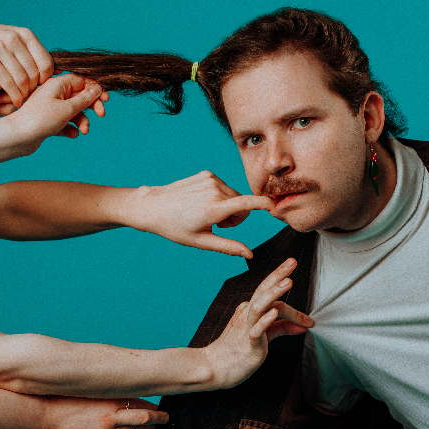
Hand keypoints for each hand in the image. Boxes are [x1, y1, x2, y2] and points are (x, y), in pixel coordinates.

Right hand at [0, 22, 53, 106]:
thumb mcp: (12, 40)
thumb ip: (30, 53)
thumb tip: (54, 70)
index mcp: (24, 34)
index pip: (47, 63)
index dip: (46, 80)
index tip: (40, 89)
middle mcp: (14, 38)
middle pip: (34, 74)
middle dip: (34, 90)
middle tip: (30, 99)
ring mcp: (0, 47)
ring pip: (22, 80)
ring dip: (24, 95)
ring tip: (23, 102)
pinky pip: (8, 82)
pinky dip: (14, 96)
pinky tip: (15, 102)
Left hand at [6, 73, 105, 150]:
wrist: (19, 137)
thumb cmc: (41, 119)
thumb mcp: (67, 108)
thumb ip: (84, 99)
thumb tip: (96, 88)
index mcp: (58, 84)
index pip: (81, 80)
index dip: (95, 88)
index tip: (105, 99)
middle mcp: (55, 94)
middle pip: (80, 96)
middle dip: (92, 106)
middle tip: (101, 114)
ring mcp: (51, 108)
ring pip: (74, 112)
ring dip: (82, 121)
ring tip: (84, 131)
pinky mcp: (49, 122)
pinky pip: (65, 123)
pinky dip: (71, 129)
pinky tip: (72, 135)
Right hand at [39, 396, 168, 428]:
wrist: (42, 417)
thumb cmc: (61, 398)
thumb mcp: (88, 389)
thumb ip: (106, 391)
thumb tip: (122, 387)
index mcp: (109, 402)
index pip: (139, 404)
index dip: (152, 405)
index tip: (160, 403)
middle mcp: (111, 419)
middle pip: (143, 419)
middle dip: (158, 418)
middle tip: (167, 417)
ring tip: (159, 427)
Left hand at [128, 170, 274, 257]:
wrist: (154, 206)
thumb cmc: (176, 228)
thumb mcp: (202, 241)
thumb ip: (228, 247)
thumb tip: (249, 254)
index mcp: (214, 209)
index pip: (247, 204)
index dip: (263, 205)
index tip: (274, 206)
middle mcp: (214, 191)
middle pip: (242, 205)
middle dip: (236, 217)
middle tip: (217, 225)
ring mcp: (210, 179)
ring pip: (234, 196)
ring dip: (227, 206)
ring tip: (207, 213)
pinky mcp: (207, 173)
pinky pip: (224, 187)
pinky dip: (219, 196)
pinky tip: (202, 202)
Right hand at [204, 258, 313, 388]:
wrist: (214, 368)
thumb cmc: (237, 352)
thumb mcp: (264, 336)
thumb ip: (282, 328)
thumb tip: (303, 325)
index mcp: (249, 310)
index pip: (269, 294)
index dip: (284, 286)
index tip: (300, 288)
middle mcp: (247, 314)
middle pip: (263, 291)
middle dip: (278, 275)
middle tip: (292, 261)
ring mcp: (245, 327)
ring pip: (259, 306)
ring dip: (274, 293)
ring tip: (288, 281)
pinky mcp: (248, 343)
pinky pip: (256, 330)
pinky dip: (265, 320)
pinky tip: (274, 313)